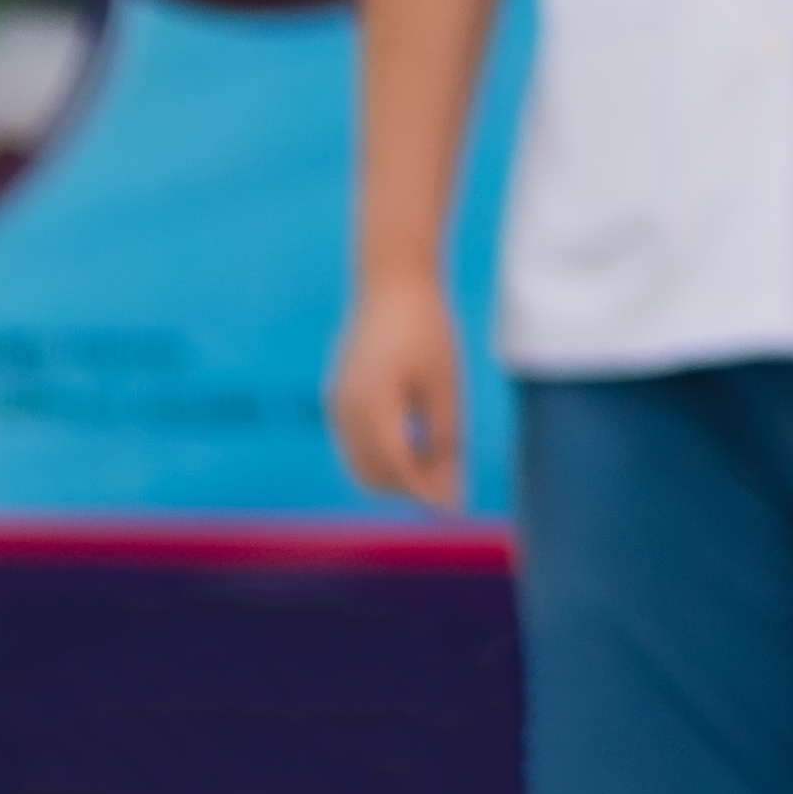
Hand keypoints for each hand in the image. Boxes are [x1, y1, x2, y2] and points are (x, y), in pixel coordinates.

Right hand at [330, 273, 472, 511]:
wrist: (391, 283)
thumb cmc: (426, 330)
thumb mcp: (445, 387)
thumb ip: (445, 441)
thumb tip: (450, 490)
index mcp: (374, 409)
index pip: (399, 471)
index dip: (428, 493)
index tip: (456, 510)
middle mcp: (345, 415)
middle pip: (376, 477)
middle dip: (412, 488)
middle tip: (451, 485)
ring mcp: (336, 408)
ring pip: (363, 465)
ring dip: (397, 473)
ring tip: (436, 460)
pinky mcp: (337, 399)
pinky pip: (356, 445)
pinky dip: (384, 454)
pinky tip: (413, 439)